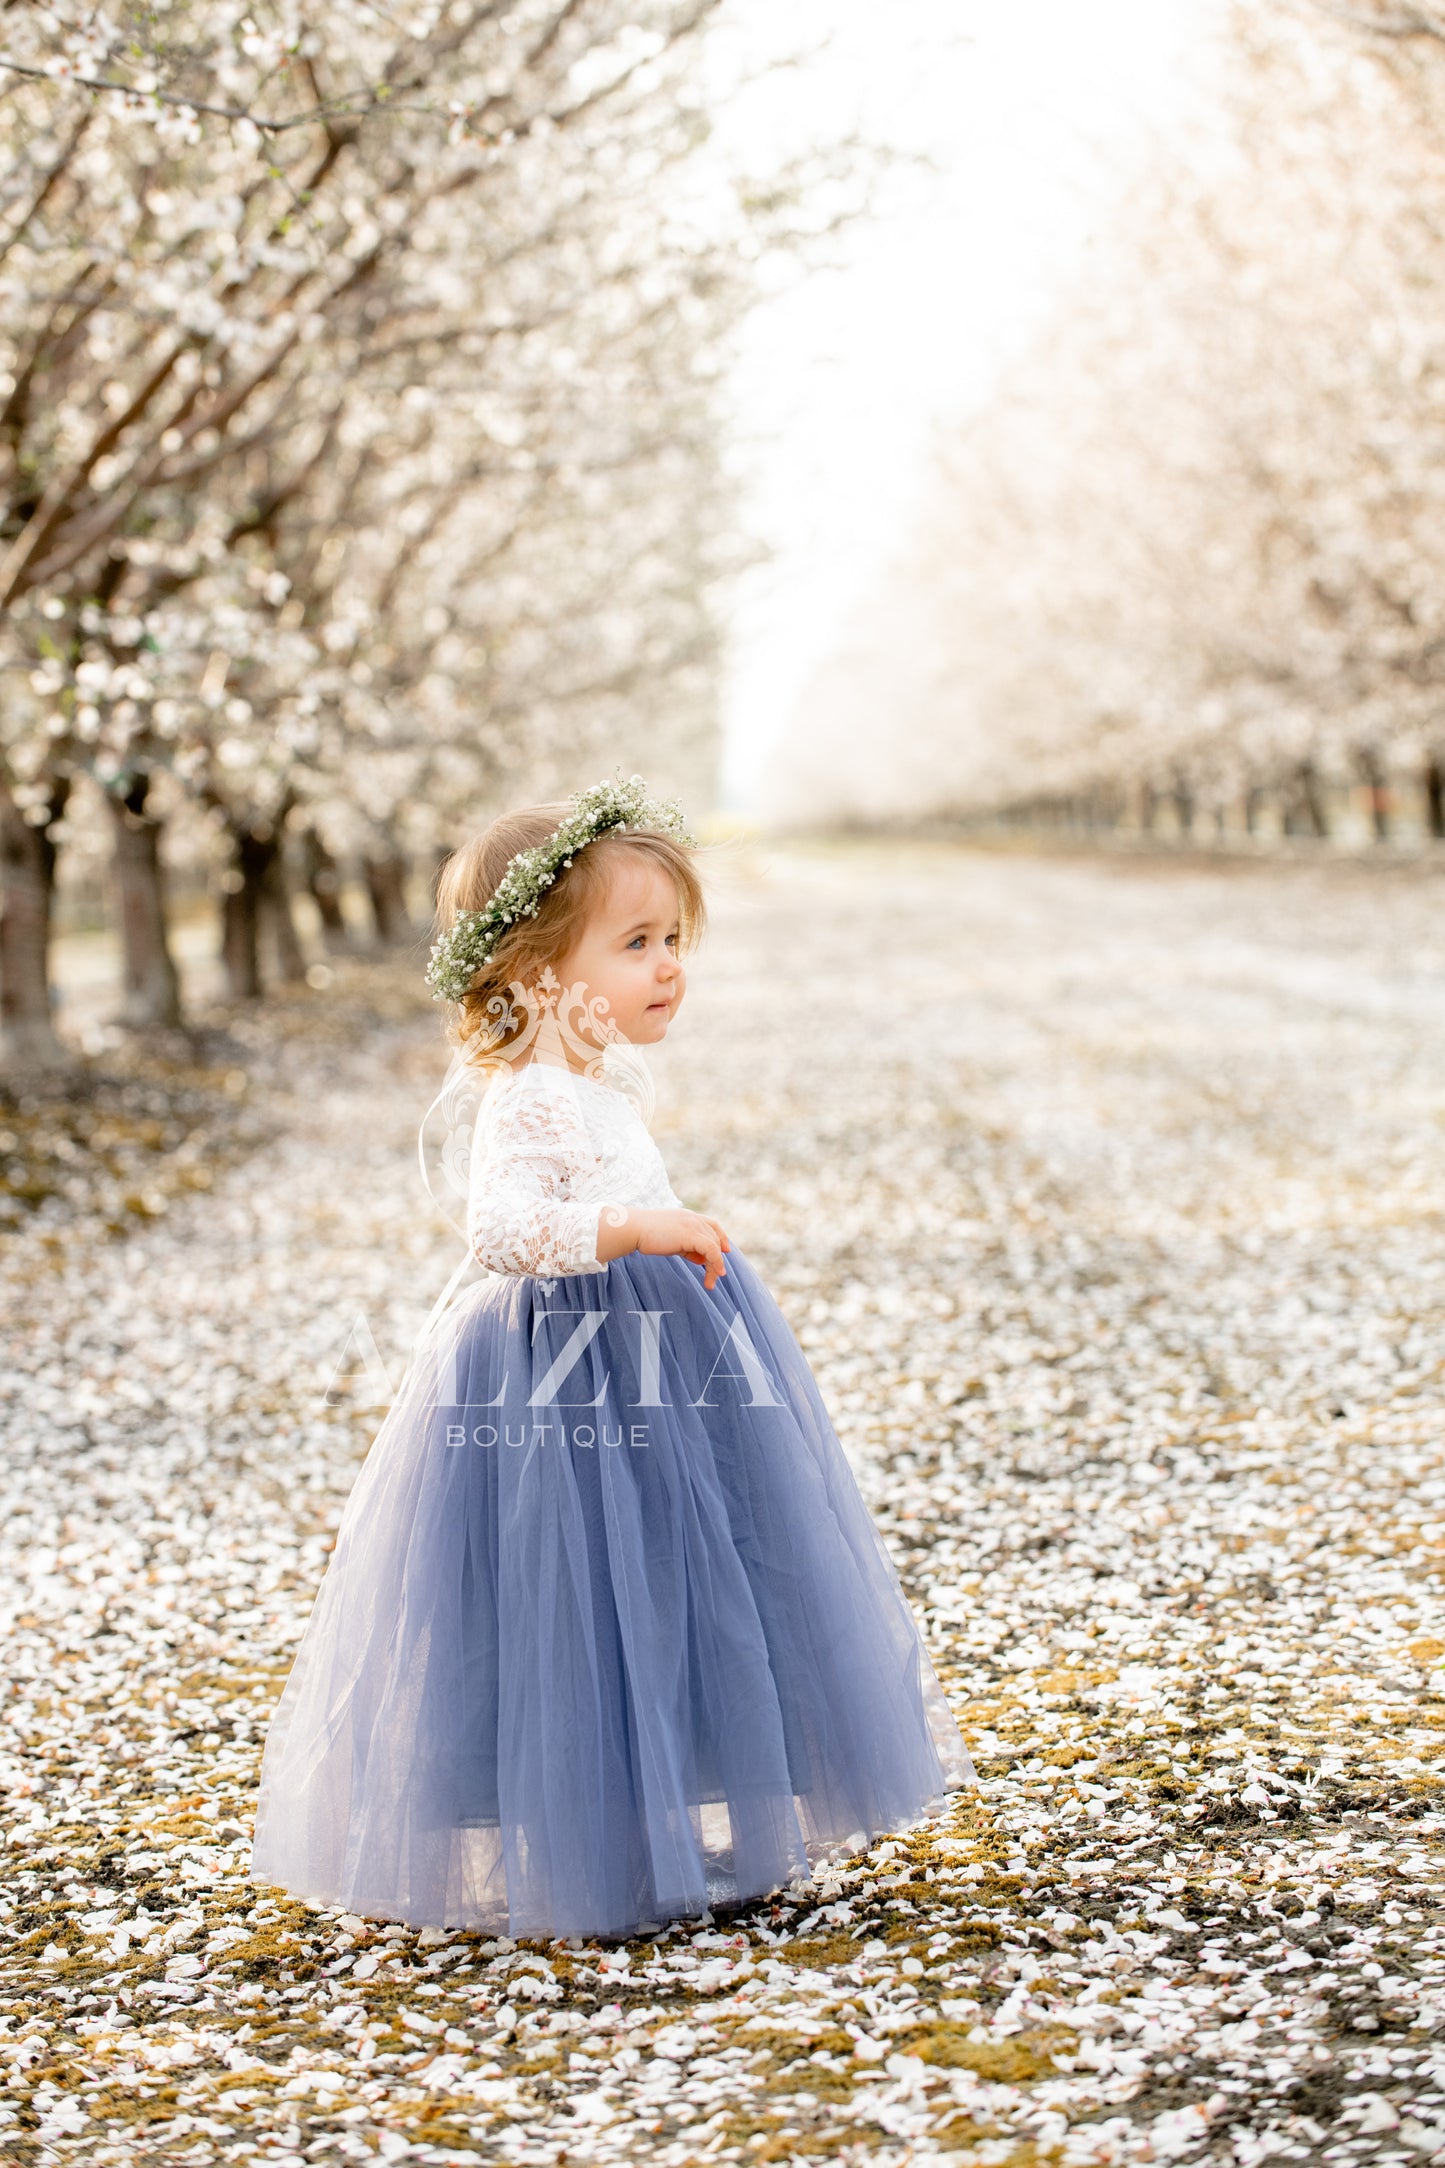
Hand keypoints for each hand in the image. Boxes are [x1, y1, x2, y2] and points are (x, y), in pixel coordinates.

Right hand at [599, 1207, 730, 1289]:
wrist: (633, 1229)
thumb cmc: (645, 1235)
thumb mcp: (671, 1240)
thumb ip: (686, 1247)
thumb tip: (701, 1259)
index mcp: (687, 1216)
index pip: (712, 1224)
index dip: (721, 1237)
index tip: (725, 1250)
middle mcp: (693, 1218)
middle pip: (715, 1237)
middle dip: (717, 1257)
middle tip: (716, 1275)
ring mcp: (693, 1225)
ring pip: (715, 1246)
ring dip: (716, 1265)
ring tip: (711, 1282)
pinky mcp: (691, 1235)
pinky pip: (711, 1250)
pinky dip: (715, 1262)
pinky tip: (715, 1274)